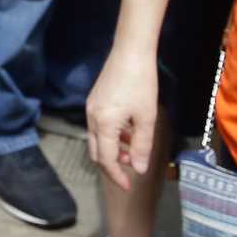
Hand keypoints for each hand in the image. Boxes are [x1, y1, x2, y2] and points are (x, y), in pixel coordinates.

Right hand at [85, 44, 159, 192]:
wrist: (130, 50)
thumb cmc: (141, 83)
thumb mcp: (146, 117)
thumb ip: (142, 146)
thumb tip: (138, 169)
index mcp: (103, 124)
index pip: (107, 160)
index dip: (117, 176)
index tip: (128, 187)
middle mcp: (91, 118)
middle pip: (97, 152)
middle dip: (113, 163)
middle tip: (132, 165)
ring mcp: (91, 108)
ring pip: (97, 139)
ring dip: (114, 148)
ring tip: (135, 146)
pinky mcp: (95, 100)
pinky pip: (99, 126)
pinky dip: (111, 135)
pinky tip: (129, 129)